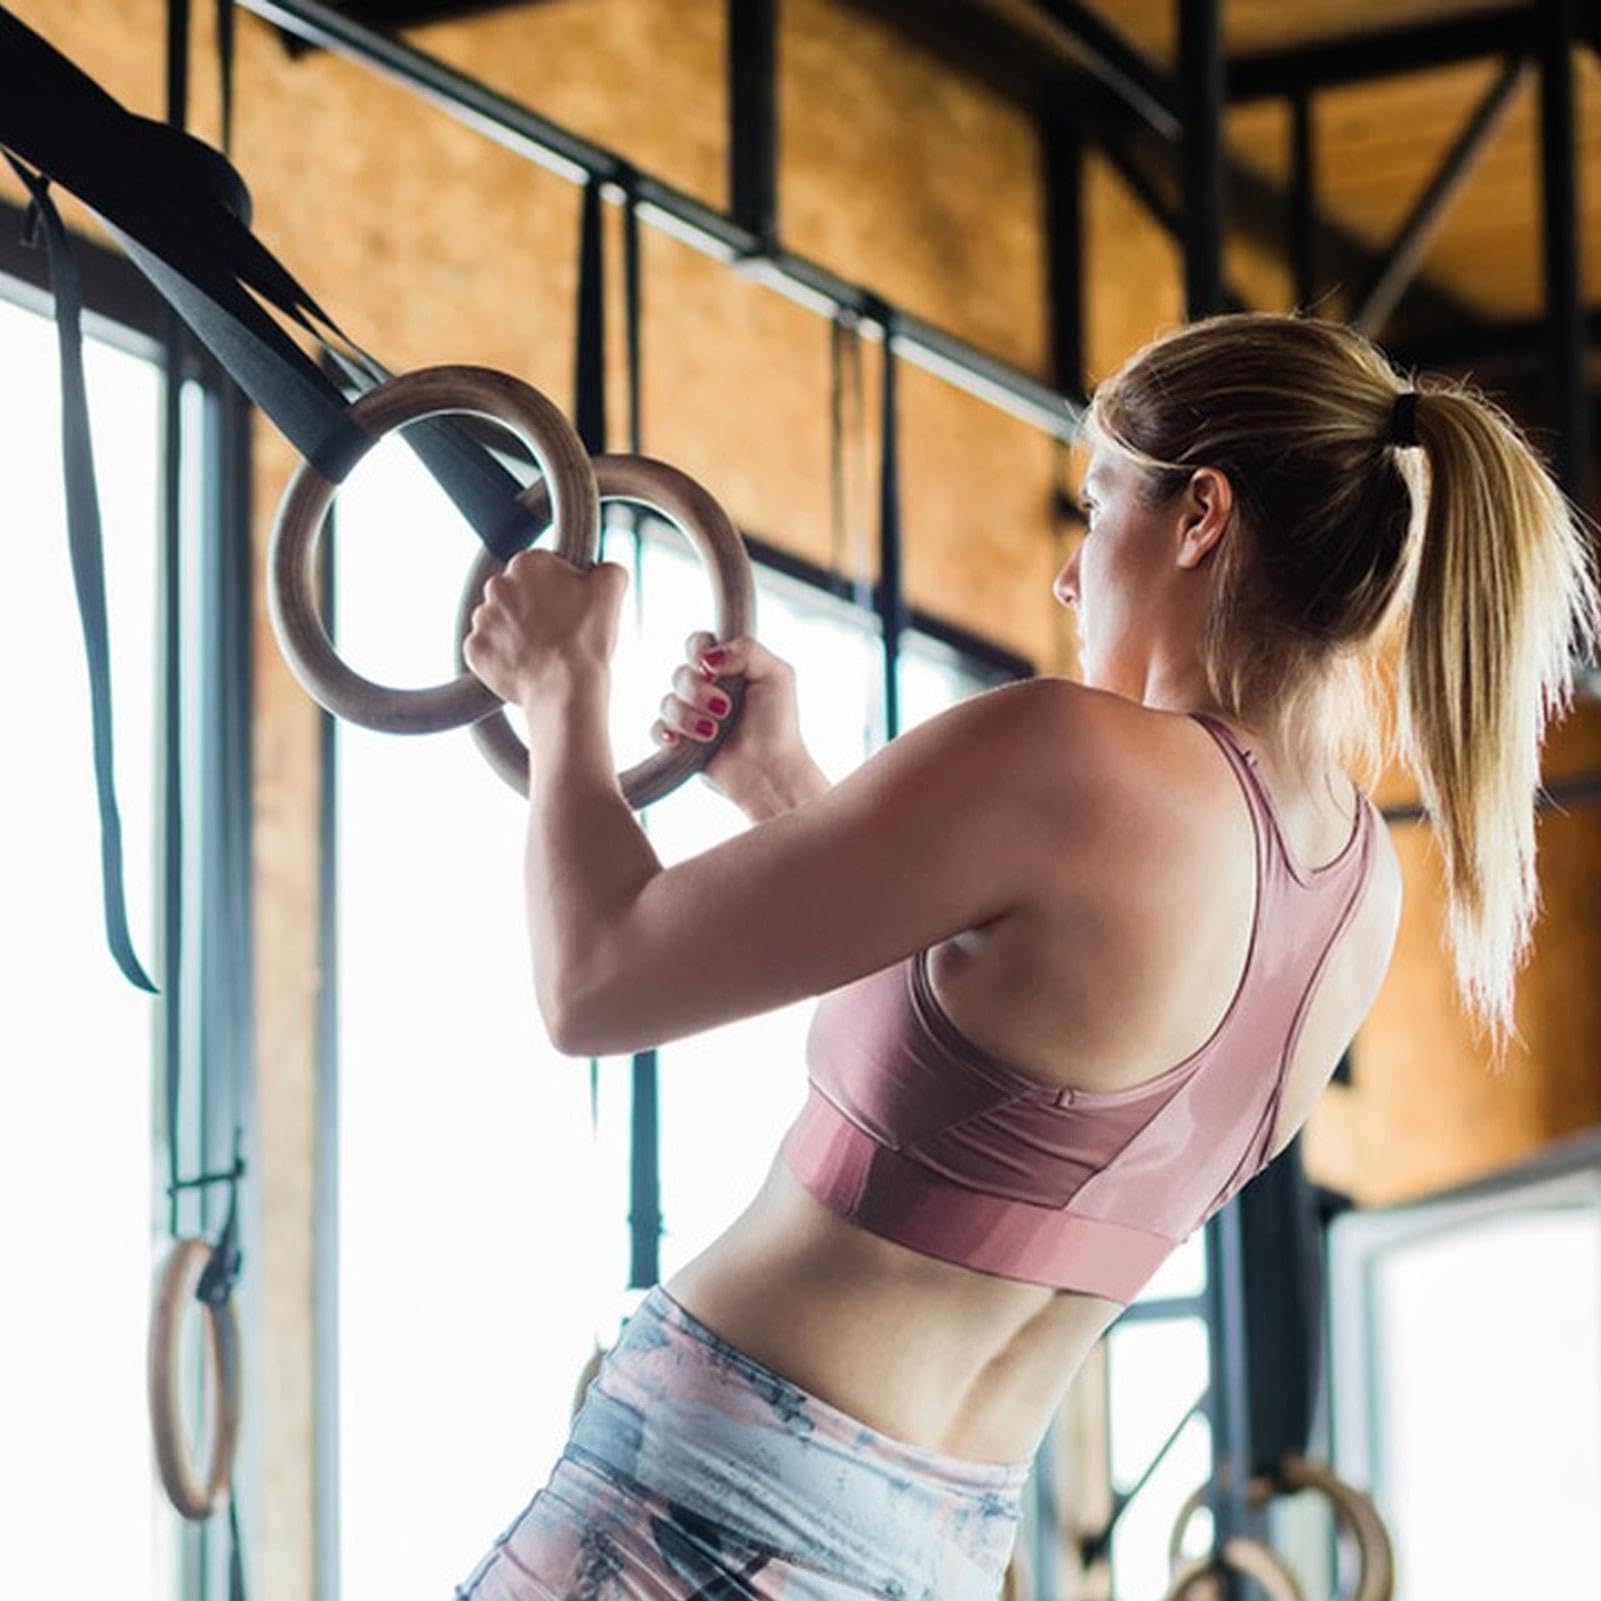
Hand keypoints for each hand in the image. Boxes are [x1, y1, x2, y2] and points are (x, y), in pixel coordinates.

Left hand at [463, 549, 628, 704]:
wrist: (564, 687)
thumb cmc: (584, 640)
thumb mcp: (611, 589)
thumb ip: (608, 569)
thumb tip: (605, 571)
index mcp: (528, 563)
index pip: (543, 568)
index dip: (561, 589)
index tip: (571, 607)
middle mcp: (497, 586)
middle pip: (518, 593)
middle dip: (534, 608)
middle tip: (559, 631)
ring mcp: (483, 620)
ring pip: (501, 620)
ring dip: (517, 631)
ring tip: (544, 650)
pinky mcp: (475, 650)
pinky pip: (488, 649)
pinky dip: (504, 656)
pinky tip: (527, 664)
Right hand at [651, 631, 818, 812]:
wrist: (770, 771)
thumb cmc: (778, 725)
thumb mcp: (776, 675)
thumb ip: (747, 650)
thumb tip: (707, 657)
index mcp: (727, 668)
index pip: (697, 644)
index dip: (698, 651)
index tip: (713, 669)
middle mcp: (706, 689)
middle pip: (680, 674)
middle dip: (698, 691)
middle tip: (724, 708)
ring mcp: (692, 716)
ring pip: (668, 703)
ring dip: (688, 717)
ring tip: (712, 732)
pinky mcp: (681, 743)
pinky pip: (657, 730)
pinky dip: (665, 733)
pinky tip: (679, 742)